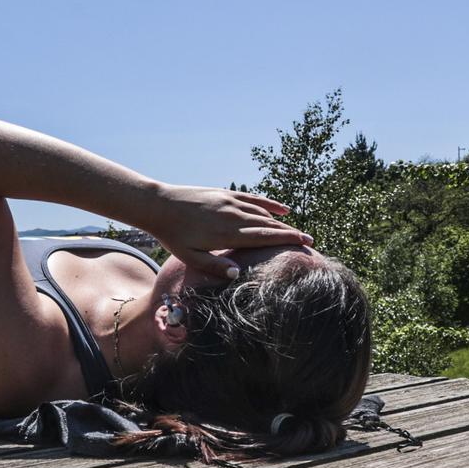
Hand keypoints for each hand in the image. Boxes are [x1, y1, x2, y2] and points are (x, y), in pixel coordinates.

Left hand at [147, 184, 311, 275]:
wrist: (158, 206)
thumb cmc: (173, 236)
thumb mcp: (190, 256)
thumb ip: (214, 266)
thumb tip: (237, 273)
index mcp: (227, 234)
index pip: (264, 237)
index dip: (286, 240)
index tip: (305, 244)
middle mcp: (233, 216)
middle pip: (268, 225)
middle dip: (291, 233)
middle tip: (310, 242)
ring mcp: (230, 202)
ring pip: (263, 212)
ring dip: (281, 222)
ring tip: (296, 232)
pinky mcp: (225, 194)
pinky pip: (253, 198)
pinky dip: (269, 204)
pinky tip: (283, 210)